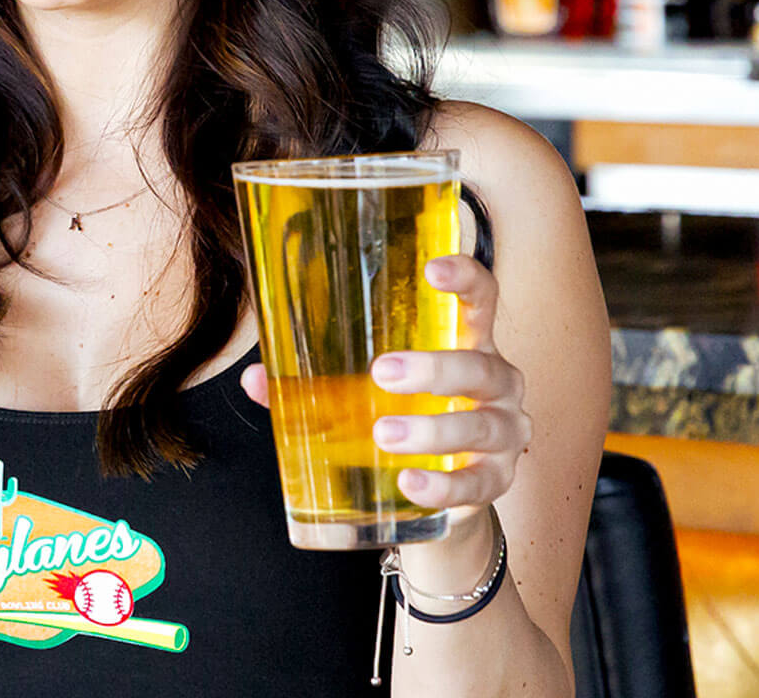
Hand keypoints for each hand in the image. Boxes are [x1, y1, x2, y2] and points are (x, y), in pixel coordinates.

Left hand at [240, 254, 532, 520]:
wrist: (440, 490)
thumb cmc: (405, 415)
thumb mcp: (367, 391)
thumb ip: (317, 382)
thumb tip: (254, 377)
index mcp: (467, 342)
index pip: (481, 300)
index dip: (465, 278)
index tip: (433, 269)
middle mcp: (497, 382)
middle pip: (480, 367)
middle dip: (434, 367)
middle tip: (382, 372)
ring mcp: (504, 433)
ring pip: (481, 426)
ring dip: (433, 430)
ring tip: (383, 434)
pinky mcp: (496, 480)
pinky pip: (478, 483)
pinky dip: (445, 485)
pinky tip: (411, 482)